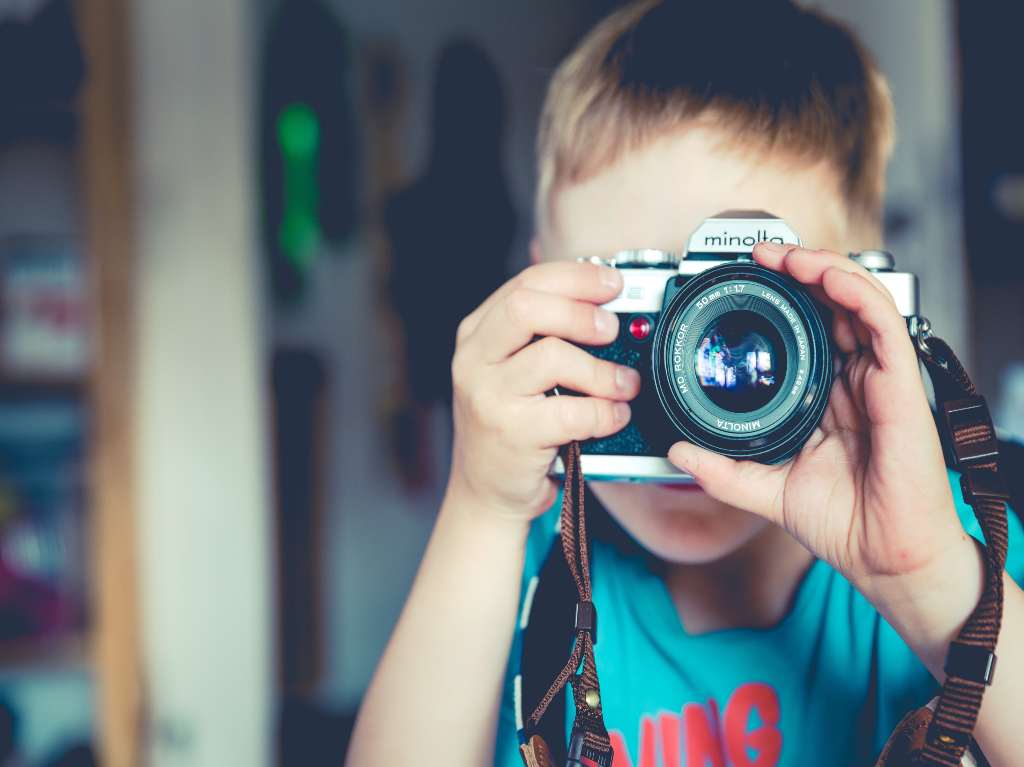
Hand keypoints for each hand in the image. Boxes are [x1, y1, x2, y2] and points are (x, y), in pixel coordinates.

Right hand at [448, 260, 640, 523]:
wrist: (485, 491)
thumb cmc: (510, 425)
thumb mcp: (512, 370)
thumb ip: (543, 335)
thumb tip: (606, 305)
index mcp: (477, 333)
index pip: (526, 283)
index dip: (575, 277)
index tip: (611, 284)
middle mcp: (474, 360)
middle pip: (528, 307)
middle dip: (581, 312)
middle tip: (612, 329)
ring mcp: (488, 397)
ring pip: (554, 357)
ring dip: (602, 369)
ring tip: (624, 384)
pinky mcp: (511, 433)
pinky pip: (572, 411)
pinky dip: (605, 412)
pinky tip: (614, 416)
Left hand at [667, 243, 968, 591]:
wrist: (883, 558)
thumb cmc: (843, 523)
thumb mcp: (764, 489)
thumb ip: (721, 470)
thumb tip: (677, 451)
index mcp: (828, 396)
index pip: (810, 329)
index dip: (783, 299)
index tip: (745, 281)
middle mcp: (855, 380)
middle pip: (833, 304)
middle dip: (799, 269)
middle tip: (761, 255)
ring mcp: (879, 379)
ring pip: (859, 301)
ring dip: (823, 268)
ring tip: (786, 255)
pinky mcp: (900, 386)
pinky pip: (883, 324)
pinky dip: (855, 291)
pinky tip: (826, 276)